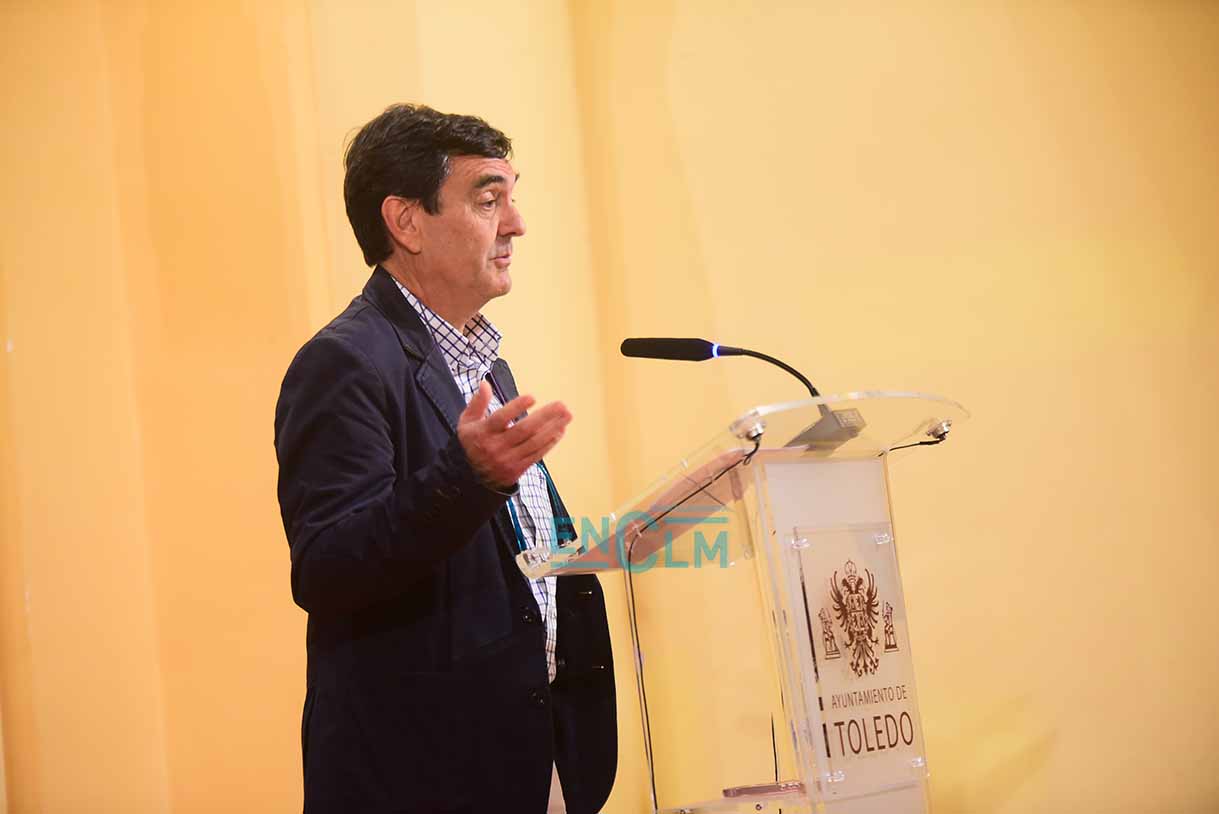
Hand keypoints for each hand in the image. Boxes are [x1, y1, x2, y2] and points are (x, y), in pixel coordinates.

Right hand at [457, 381, 571, 490]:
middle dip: (545, 416)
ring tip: (567, 415)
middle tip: (561, 405)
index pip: (500, 419)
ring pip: (534, 442)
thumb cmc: (472, 442)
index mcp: (483, 433)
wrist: (471, 476)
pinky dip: (550, 442)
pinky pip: (537, 454)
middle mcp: (496, 447)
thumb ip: (477, 403)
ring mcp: (508, 459)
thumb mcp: (467, 422)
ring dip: (553, 428)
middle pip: (523, 430)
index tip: (532, 397)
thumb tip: (485, 383)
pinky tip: (560, 430)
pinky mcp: (518, 469)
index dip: (516, 407)